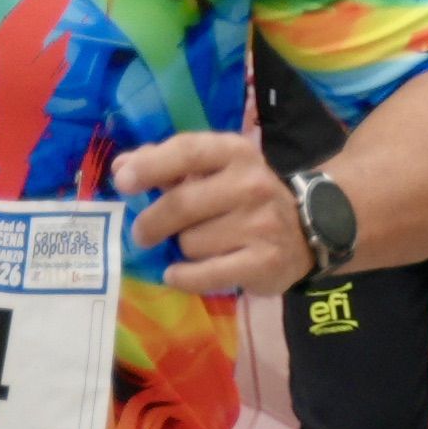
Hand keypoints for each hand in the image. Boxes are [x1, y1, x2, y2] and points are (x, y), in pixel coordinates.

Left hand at [115, 125, 308, 293]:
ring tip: (196, 246)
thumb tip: (121, 167)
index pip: (188, 151)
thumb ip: (167, 164)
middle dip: (152, 223)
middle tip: (143, 233)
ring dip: (182, 249)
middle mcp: (251, 184)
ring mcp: (261, 224)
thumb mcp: (214, 170)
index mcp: (235, 152)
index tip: (122, 182)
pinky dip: (184, 277)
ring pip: (190, 243)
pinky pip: (205, 274)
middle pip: (181, 204)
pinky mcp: (264, 262)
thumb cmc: (244, 197)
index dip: (150, 166)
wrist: (307, 230)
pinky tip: (178, 274)